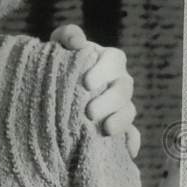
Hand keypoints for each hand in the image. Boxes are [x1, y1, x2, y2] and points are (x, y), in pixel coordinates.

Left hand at [51, 24, 139, 157]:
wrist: (54, 84)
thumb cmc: (61, 59)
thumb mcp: (60, 44)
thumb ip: (68, 36)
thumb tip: (78, 42)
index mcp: (109, 60)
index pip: (114, 60)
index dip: (103, 71)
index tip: (85, 83)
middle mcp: (119, 82)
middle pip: (123, 90)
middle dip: (109, 101)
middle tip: (89, 112)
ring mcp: (121, 105)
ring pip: (129, 111)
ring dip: (120, 121)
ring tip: (105, 130)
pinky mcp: (118, 125)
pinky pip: (132, 135)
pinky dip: (132, 142)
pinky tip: (128, 151)